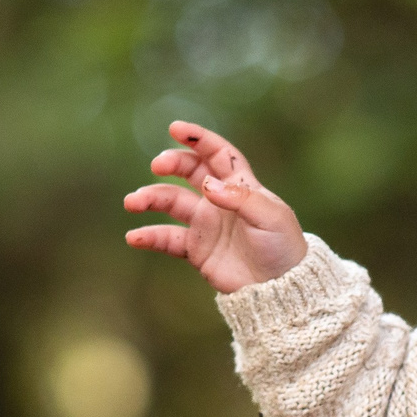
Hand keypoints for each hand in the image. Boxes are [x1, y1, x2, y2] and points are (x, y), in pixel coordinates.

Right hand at [122, 121, 308, 293]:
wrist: (280, 288)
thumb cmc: (282, 247)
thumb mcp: (270, 217)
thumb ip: (240, 198)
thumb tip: (207, 185)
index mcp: (241, 185)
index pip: (217, 154)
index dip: (198, 139)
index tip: (175, 128)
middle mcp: (220, 200)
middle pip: (190, 172)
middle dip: (172, 164)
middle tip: (157, 165)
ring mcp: (206, 224)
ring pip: (172, 203)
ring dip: (151, 198)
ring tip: (133, 202)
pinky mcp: (197, 249)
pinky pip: (167, 238)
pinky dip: (149, 236)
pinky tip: (134, 237)